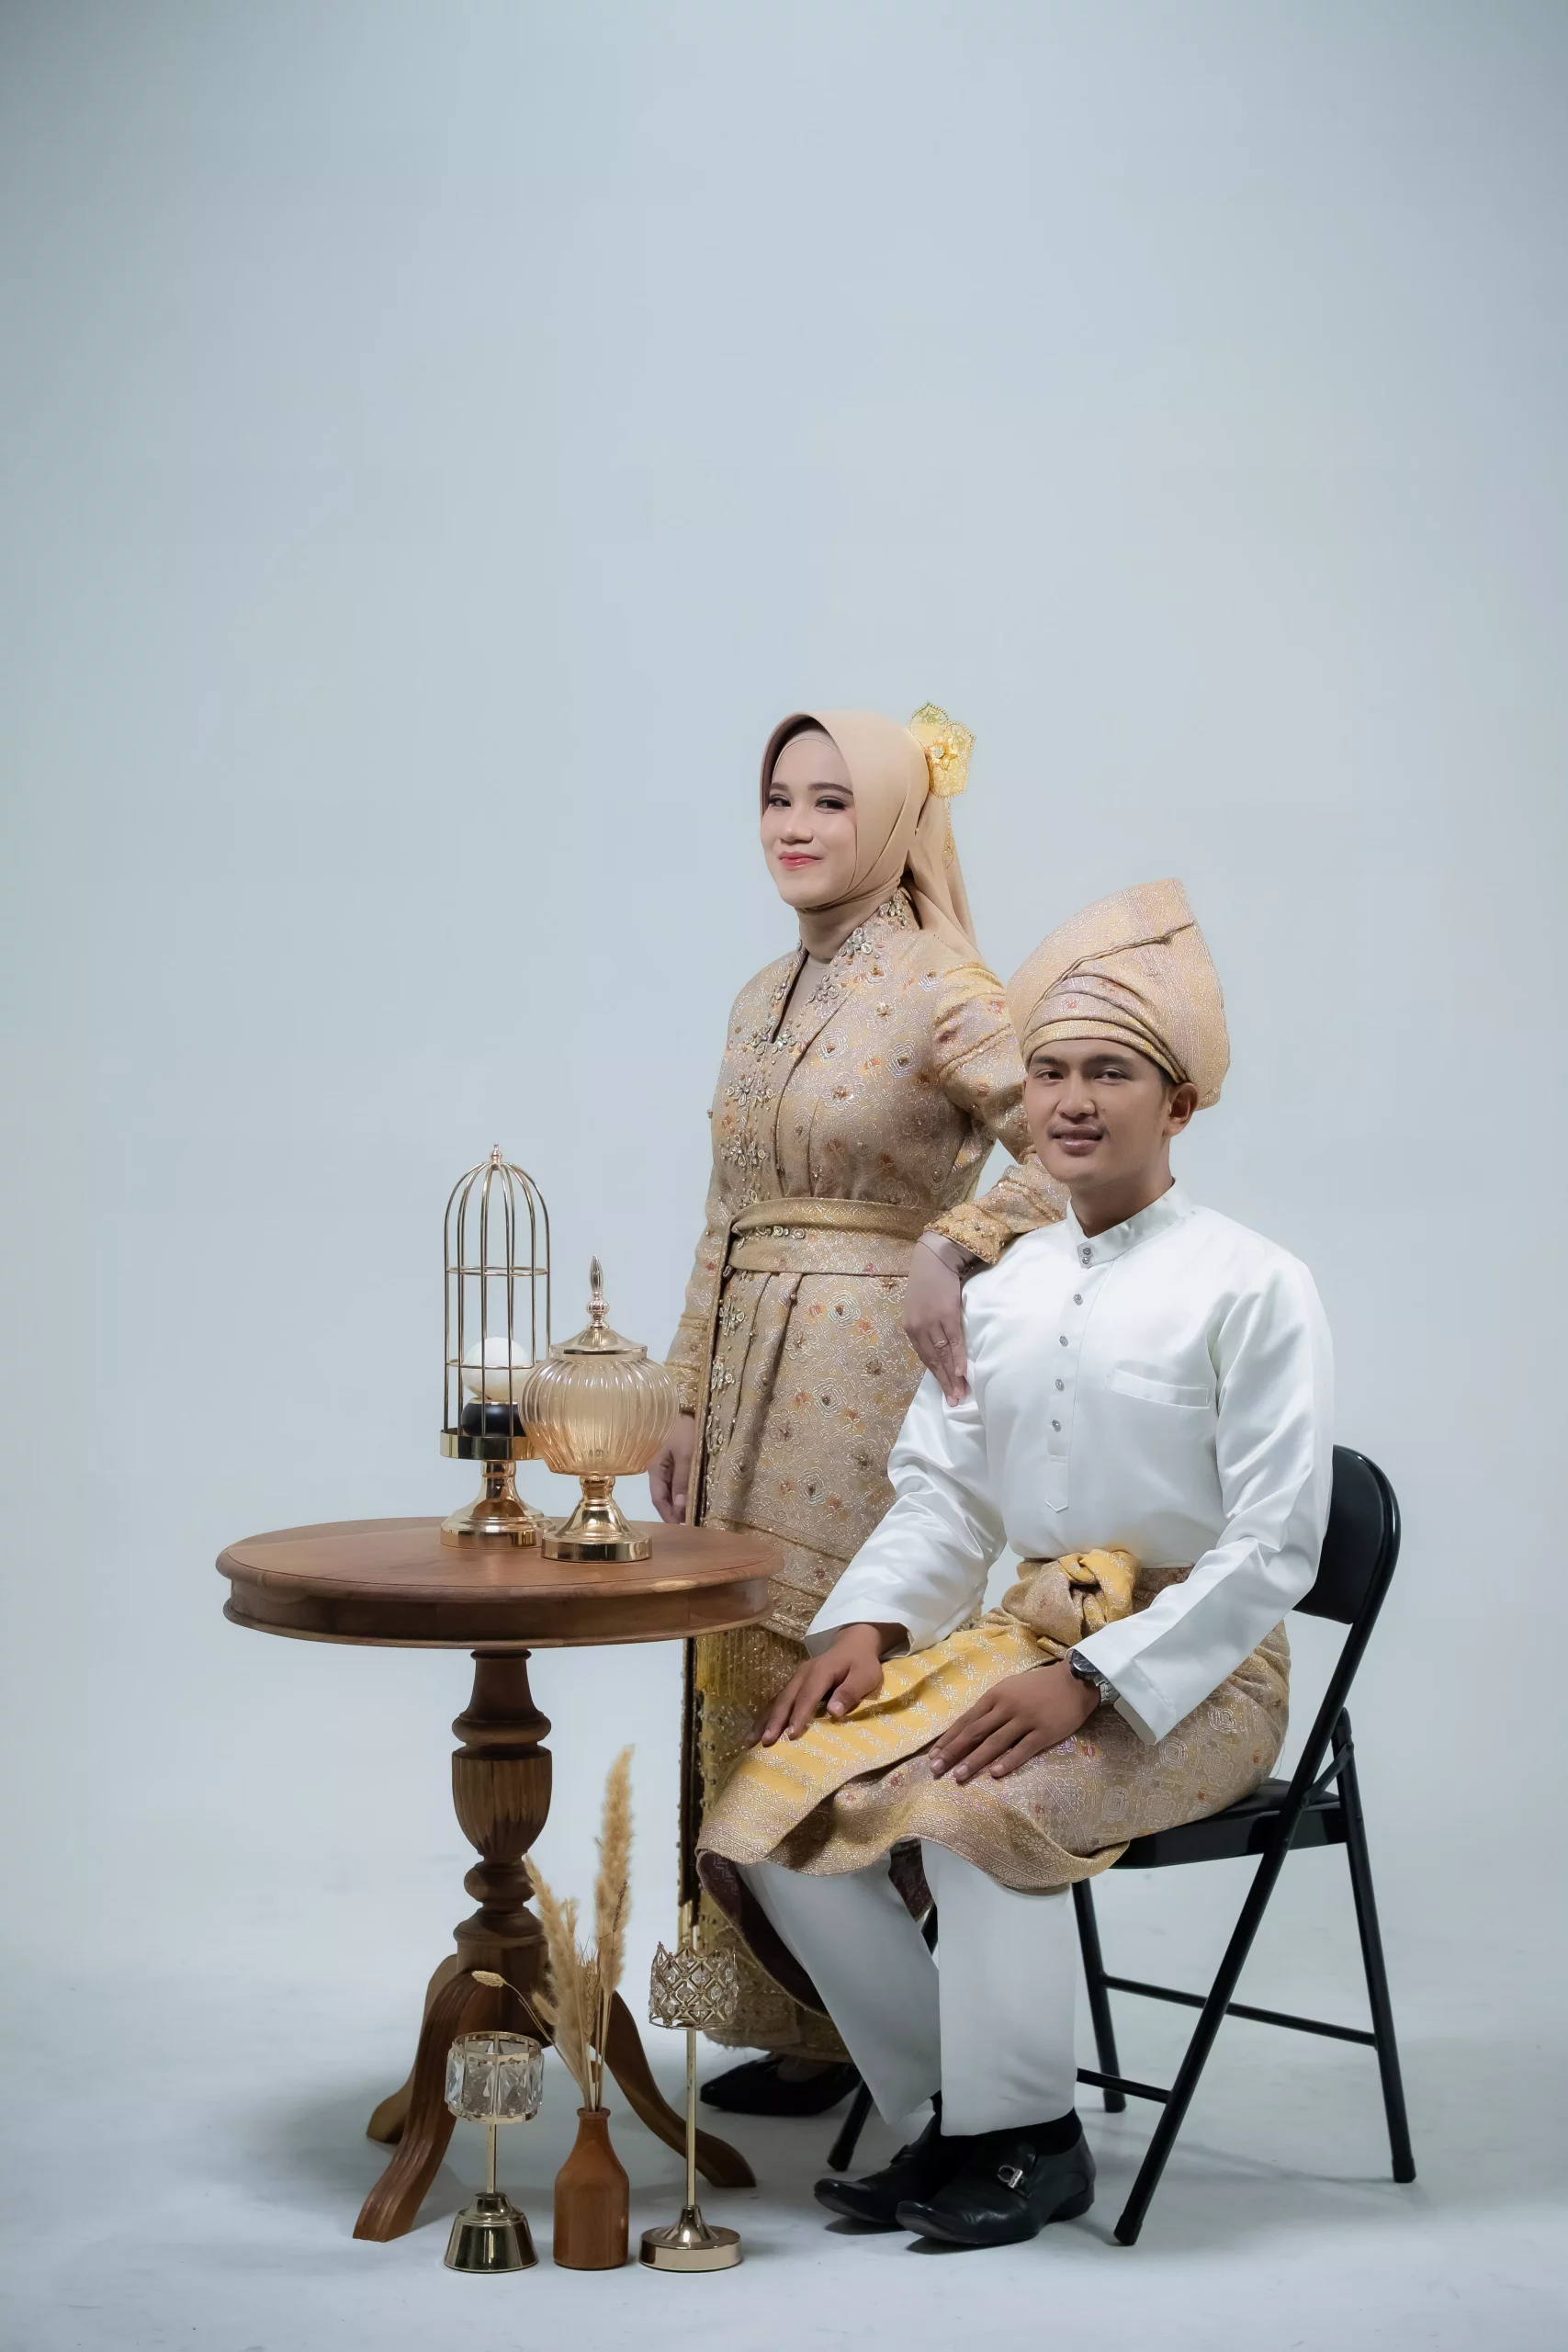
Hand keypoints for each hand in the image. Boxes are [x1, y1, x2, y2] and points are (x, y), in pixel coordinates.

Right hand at [649, 1412, 695, 1522]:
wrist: (686, 1407)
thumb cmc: (683, 1428)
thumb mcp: (686, 1454)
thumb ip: (682, 1480)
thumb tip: (680, 1506)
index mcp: (655, 1468)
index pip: (658, 1499)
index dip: (668, 1515)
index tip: (680, 1529)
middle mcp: (658, 1469)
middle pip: (663, 1496)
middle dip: (674, 1512)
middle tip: (690, 1526)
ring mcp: (666, 1465)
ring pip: (670, 1489)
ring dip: (679, 1503)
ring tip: (693, 1516)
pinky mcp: (675, 1460)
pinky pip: (676, 1481)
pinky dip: (683, 1491)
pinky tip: (693, 1498)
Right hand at [758, 1623, 903, 1744]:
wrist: (853, 1644)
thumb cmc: (861, 1663)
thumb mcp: (866, 1676)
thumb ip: (850, 1692)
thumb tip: (834, 1711)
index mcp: (821, 1671)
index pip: (808, 1696)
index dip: (799, 1715)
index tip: (790, 1736)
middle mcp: (803, 1674)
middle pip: (786, 1699)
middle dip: (775, 1721)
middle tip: (766, 1743)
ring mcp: (796, 1679)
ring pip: (777, 1700)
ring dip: (765, 1720)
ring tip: (751, 1741)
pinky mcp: (794, 1684)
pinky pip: (778, 1700)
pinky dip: (766, 1716)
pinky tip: (757, 1731)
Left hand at [903, 1241, 968, 1403]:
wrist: (935, 1257)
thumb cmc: (929, 1281)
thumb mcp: (920, 1307)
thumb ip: (926, 1327)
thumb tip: (939, 1347)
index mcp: (910, 1327)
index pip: (924, 1357)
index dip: (936, 1376)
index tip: (946, 1392)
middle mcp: (918, 1327)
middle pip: (933, 1360)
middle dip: (945, 1383)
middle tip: (955, 1401)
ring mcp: (932, 1322)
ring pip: (943, 1355)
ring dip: (953, 1376)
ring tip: (961, 1393)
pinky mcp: (947, 1315)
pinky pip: (954, 1342)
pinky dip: (958, 1359)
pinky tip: (963, 1373)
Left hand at [928, 1661, 1098, 1782]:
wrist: (1074, 1681)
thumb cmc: (1038, 1686)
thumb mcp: (1009, 1688)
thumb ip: (990, 1707)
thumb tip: (967, 1728)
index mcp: (995, 1696)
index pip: (966, 1721)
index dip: (949, 1739)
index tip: (933, 1755)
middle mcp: (1006, 1707)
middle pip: (975, 1733)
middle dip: (953, 1752)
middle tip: (936, 1769)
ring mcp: (1025, 1720)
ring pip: (994, 1743)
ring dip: (974, 1760)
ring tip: (959, 1776)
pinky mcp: (1043, 1732)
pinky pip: (1022, 1749)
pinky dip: (1008, 1762)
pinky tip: (995, 1774)